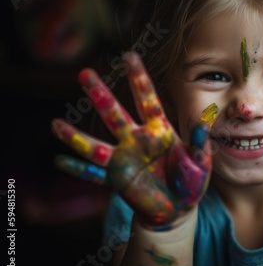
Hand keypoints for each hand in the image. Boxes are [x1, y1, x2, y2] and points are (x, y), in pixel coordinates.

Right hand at [51, 52, 215, 228]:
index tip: (128, 57)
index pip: (147, 99)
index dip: (138, 78)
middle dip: (101, 95)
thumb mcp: (201, 161)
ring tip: (55, 125)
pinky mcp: (117, 178)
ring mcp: (124, 159)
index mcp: (159, 130)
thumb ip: (200, 142)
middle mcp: (137, 140)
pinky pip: (94, 174)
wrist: (179, 208)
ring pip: (96, 144)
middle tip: (85, 74)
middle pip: (115, 114)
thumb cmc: (191, 181)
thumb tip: (205, 118)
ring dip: (76, 137)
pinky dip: (78, 170)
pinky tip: (59, 162)